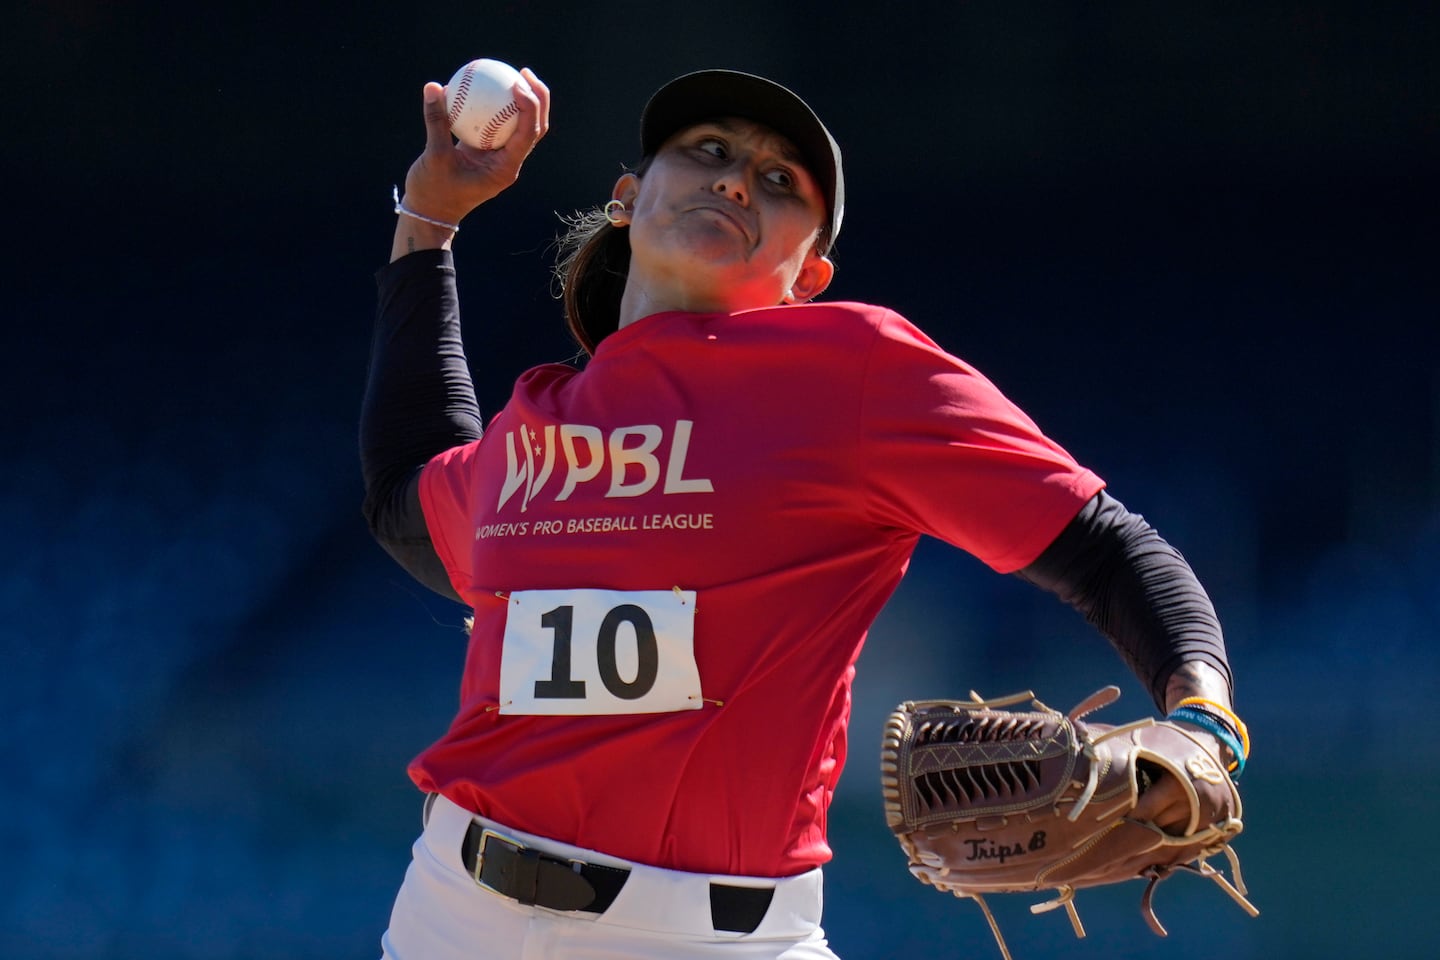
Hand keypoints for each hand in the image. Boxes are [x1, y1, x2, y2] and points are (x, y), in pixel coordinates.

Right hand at [391, 68, 550, 257]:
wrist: (429, 213)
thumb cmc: (433, 191)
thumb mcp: (433, 156)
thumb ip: (436, 121)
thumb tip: (434, 86)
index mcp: (505, 168)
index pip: (528, 133)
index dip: (530, 106)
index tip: (516, 83)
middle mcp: (508, 163)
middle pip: (533, 127)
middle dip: (537, 99)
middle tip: (524, 73)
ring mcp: (499, 158)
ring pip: (519, 126)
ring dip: (521, 101)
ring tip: (513, 73)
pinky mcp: (486, 153)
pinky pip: (495, 125)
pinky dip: (493, 107)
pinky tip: (484, 86)